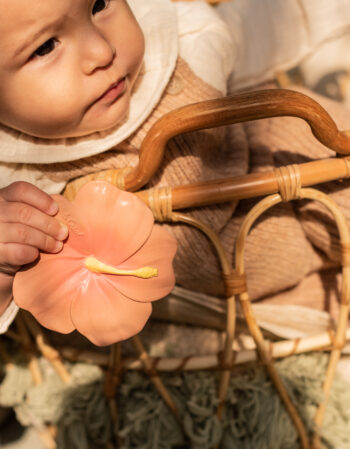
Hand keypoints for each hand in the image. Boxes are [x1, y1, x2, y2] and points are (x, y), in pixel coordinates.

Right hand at [0, 182, 67, 309]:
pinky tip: (37, 254)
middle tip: (63, 233)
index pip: (21, 190)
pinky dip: (33, 253)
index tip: (56, 210)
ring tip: (58, 246)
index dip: (42, 199)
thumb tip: (67, 211)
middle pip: (24, 213)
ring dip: (45, 240)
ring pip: (23, 233)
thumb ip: (39, 210)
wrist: (2, 261)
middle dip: (49, 224)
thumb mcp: (24, 218)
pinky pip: (20, 251)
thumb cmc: (19, 235)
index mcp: (3, 198)